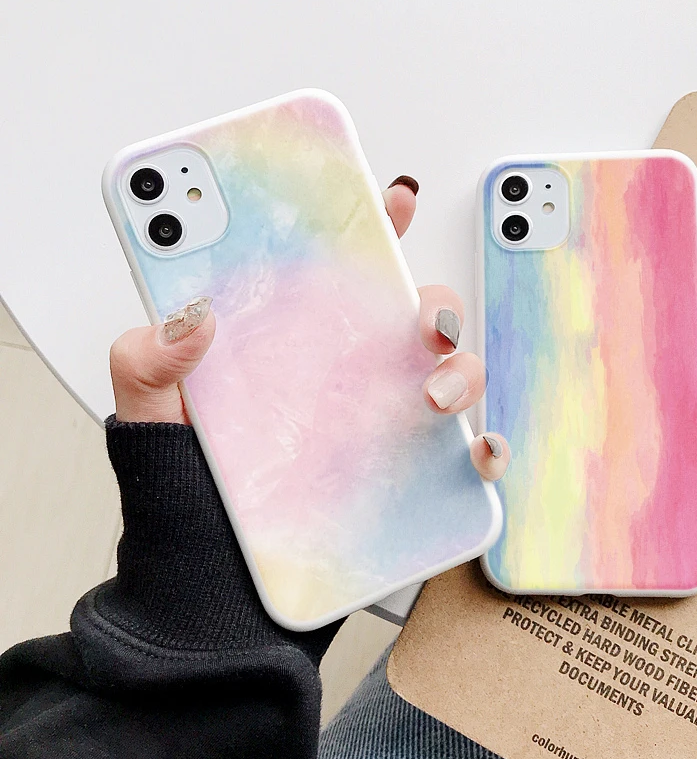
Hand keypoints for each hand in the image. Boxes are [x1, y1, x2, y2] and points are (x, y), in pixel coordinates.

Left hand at [109, 176, 508, 480]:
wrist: (206, 561)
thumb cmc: (187, 476)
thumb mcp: (153, 407)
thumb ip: (150, 359)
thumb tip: (189, 318)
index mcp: (298, 336)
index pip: (343, 266)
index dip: (373, 223)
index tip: (393, 198)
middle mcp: (350, 370)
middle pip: (415, 312)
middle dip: (436, 304)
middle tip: (423, 322)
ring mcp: (383, 419)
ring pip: (452, 371)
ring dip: (464, 370)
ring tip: (434, 396)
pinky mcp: (405, 473)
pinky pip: (461, 454)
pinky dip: (484, 448)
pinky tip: (476, 449)